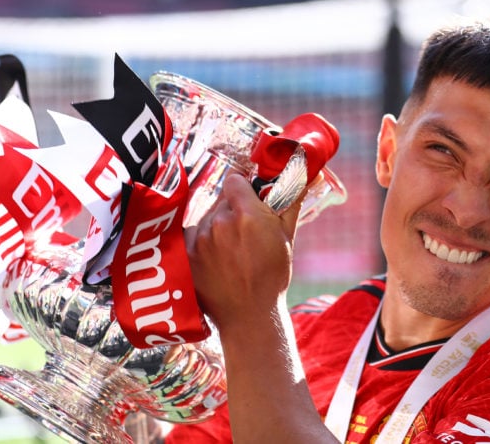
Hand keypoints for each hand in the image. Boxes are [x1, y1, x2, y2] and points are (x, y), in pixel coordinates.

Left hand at [185, 173, 301, 330]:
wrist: (250, 315)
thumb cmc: (273, 277)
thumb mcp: (287, 237)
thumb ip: (290, 201)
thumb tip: (303, 174)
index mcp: (247, 215)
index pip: (234, 180)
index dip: (243, 187)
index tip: (249, 196)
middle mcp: (220, 223)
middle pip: (222, 199)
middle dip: (233, 208)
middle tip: (246, 229)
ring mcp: (199, 239)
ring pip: (207, 217)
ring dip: (217, 225)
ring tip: (232, 249)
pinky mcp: (186, 254)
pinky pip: (193, 234)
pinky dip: (203, 240)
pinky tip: (217, 256)